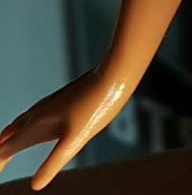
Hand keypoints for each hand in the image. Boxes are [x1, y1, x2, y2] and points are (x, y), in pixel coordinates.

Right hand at [0, 68, 134, 188]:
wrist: (113, 75)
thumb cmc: (96, 106)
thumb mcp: (75, 140)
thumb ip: (53, 163)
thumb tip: (35, 186)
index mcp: (36, 126)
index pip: (5, 149)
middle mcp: (37, 114)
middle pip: (6, 136)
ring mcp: (48, 105)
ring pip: (18, 124)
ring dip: (7, 140)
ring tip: (5, 152)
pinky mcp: (59, 100)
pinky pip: (31, 116)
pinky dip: (22, 128)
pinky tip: (34, 129)